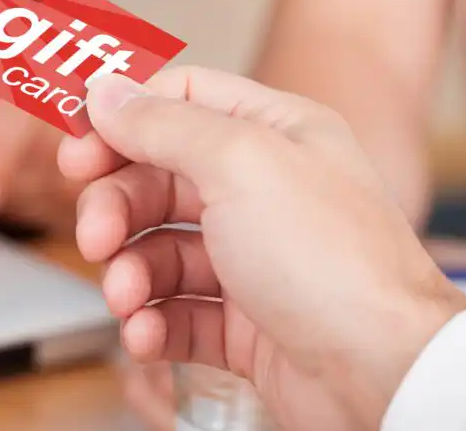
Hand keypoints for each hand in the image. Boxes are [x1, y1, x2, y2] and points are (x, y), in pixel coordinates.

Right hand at [59, 66, 465, 429]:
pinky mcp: (248, 322)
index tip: (78, 149)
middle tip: (95, 236)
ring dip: (131, 273)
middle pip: (160, 179)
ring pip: (162, 251)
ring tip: (127, 299)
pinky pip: (179, 311)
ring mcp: (256, 258)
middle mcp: (265, 190)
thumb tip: (108, 89)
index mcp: (274, 134)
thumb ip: (164, 124)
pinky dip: (153, 322)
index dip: (125, 120)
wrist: (386, 374)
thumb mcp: (239, 165)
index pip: (182, 101)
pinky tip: (146, 334)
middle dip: (118, 207)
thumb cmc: (332, 262)